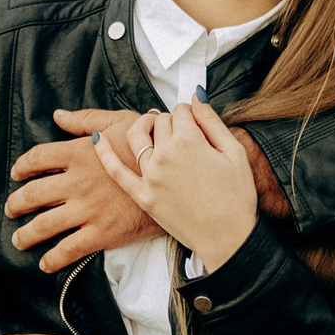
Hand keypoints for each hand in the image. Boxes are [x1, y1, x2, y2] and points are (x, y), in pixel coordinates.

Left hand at [6, 108, 161, 271]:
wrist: (178, 176)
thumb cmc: (150, 146)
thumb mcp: (119, 123)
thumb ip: (86, 120)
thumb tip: (58, 115)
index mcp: (80, 153)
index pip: (37, 159)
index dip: (22, 167)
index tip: (17, 174)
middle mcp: (78, 181)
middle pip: (34, 193)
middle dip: (17, 203)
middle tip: (11, 208)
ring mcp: (88, 209)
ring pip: (45, 224)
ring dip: (27, 234)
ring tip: (19, 239)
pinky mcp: (102, 232)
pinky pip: (69, 249)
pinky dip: (53, 258)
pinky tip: (45, 262)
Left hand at [93, 100, 256, 271]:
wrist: (228, 238)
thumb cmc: (237, 197)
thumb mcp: (234, 152)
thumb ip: (212, 121)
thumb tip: (195, 97)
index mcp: (190, 140)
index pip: (181, 110)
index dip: (189, 113)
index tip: (195, 121)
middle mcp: (165, 155)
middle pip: (160, 122)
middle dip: (170, 122)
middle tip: (182, 132)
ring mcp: (151, 176)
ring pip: (137, 137)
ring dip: (143, 126)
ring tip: (151, 128)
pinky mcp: (143, 196)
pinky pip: (116, 171)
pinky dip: (104, 153)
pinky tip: (97, 139)